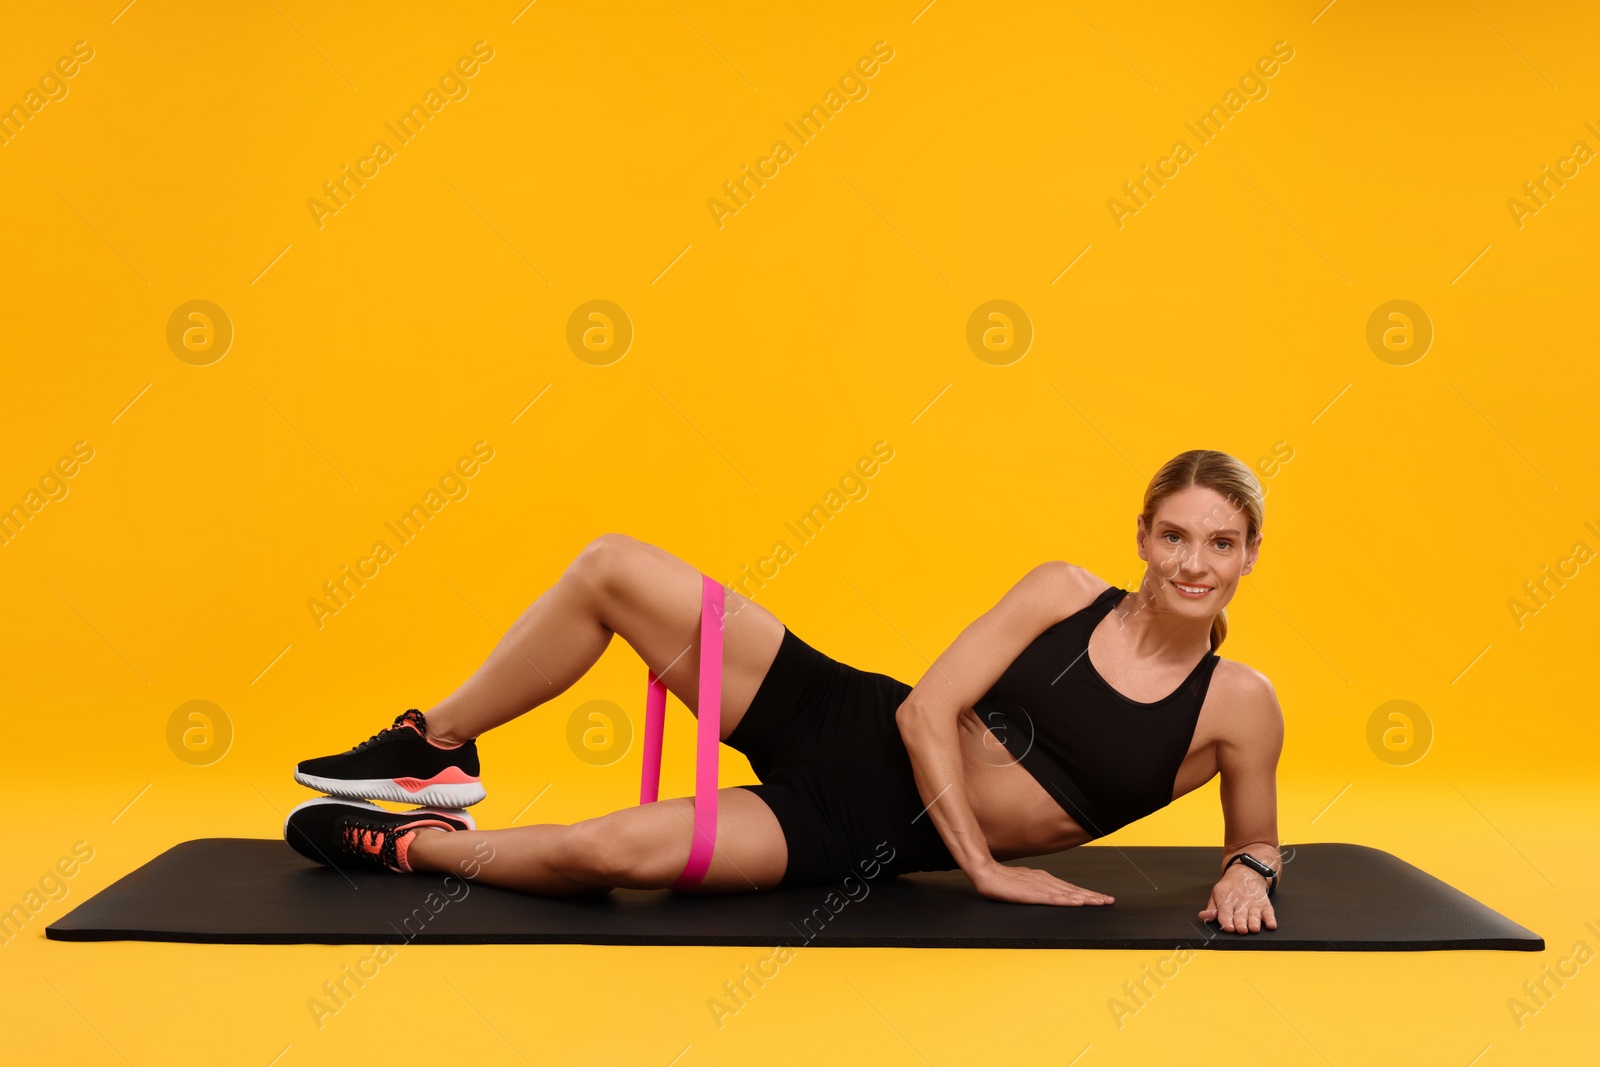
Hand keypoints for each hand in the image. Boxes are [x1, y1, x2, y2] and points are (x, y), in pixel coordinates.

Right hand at [971, 862, 1113, 905]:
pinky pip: (1054, 898)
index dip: (1087, 894)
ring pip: (1068, 894)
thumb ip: (1038, 887)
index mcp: (1045, 879)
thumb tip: (1050, 893)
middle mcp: (1046, 881)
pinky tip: (1078, 903)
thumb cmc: (1003, 879)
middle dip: (1093, 896)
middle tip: (1108, 901)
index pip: (1070, 888)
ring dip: (1086, 898)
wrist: (987, 872)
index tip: (1101, 898)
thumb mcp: (1025, 883)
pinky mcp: (1033, 894)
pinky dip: (1068, 901)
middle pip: (1074, 891)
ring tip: (1100, 902)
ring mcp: (1041, 887)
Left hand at [1199, 866, 1277, 933]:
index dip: (1226, 920)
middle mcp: (1240, 902)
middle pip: (1240, 914)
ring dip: (1254, 921)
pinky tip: (1271, 925)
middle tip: (1241, 929)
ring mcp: (1253, 904)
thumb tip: (1203, 916)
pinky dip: (1270, 919)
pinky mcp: (1265, 905)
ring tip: (1253, 928)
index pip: (1225, 911)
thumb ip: (1211, 908)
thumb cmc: (1230, 888)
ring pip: (1254, 914)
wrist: (1247, 873)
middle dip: (1240, 922)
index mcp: (1225, 899)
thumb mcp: (1217, 895)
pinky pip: (1269, 913)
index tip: (1228, 928)